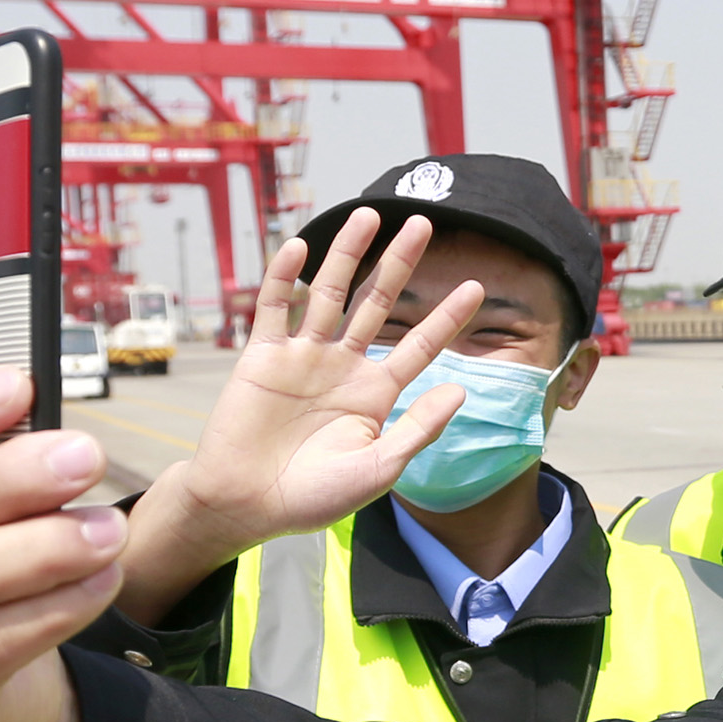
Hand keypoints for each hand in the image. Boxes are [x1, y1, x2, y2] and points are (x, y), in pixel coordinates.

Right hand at [116, 208, 484, 619]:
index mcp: (374, 394)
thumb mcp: (377, 469)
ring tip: (367, 215)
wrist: (246, 506)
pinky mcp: (262, 356)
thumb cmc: (312, 498)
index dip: (447, 317)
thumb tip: (460, 389)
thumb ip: (418, 429)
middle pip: (377, 303)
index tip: (476, 287)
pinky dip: (284, 277)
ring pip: (330, 294)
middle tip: (422, 223)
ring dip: (347, 254)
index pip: (419, 345)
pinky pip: (274, 308)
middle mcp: (342, 366)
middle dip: (399, 265)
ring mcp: (302, 357)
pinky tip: (300, 247)